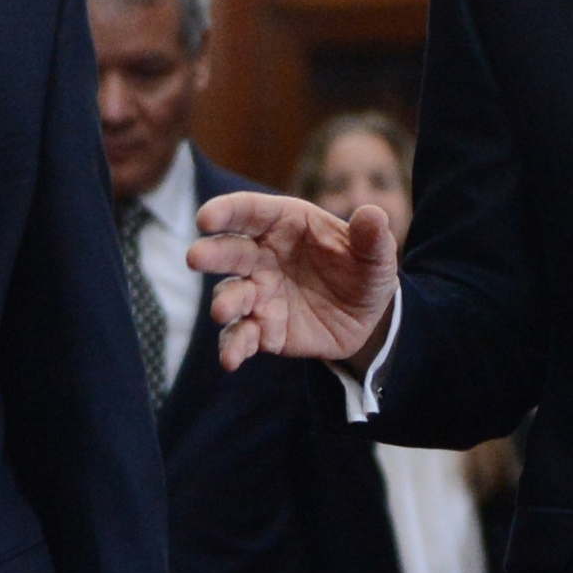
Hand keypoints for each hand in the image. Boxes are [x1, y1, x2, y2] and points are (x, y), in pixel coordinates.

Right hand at [188, 192, 399, 374]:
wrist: (367, 318)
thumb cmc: (364, 271)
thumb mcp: (377, 255)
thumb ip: (372, 236)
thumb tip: (373, 215)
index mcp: (285, 225)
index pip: (250, 212)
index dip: (227, 211)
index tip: (206, 218)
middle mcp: (262, 257)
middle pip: (230, 251)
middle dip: (211, 254)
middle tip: (196, 258)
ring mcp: (258, 294)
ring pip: (231, 295)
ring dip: (224, 302)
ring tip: (223, 311)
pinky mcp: (262, 330)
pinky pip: (241, 337)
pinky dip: (233, 347)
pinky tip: (231, 361)